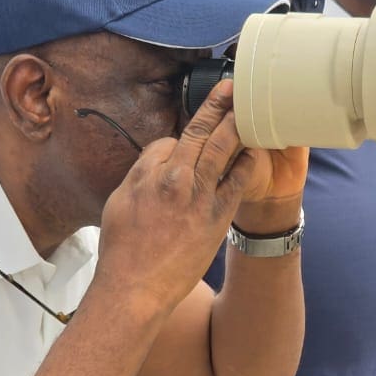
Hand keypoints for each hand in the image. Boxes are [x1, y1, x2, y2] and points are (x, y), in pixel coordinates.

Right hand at [94, 80, 264, 310]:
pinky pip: (238, 180)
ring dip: (237, 124)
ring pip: (222, 149)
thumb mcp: (118, 202)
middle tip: (231, 86)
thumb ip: (141, 175)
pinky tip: (256, 149)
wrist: (136, 288)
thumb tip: (159, 158)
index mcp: (147, 173)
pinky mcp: (217, 216)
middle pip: (200, 132)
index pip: (169, 142)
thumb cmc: (122, 249)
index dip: (178, 142)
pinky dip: (248, 161)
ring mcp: (198, 197)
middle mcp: (174, 179)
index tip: (185, 144)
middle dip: (217, 105)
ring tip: (250, 107)